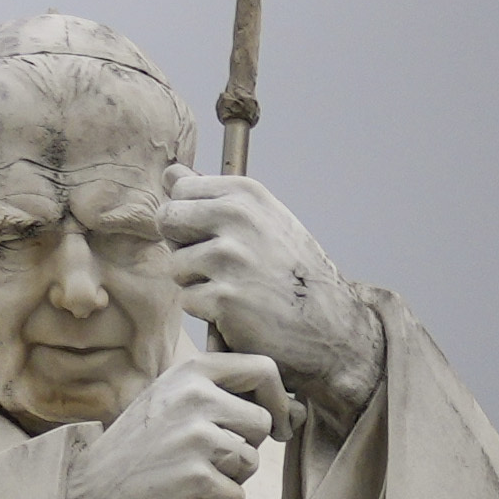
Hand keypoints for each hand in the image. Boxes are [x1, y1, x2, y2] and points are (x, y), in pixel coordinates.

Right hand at [62, 347, 287, 498]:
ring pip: (251, 461)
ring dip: (229, 479)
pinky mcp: (197, 477)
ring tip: (188, 479)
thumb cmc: (136, 458)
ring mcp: (195, 436)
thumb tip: (295, 411)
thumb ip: (222, 399)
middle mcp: (194, 397)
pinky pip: (237, 495)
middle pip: (261, 422)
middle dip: (243, 449)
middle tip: (203, 461)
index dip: (278, 401)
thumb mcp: (171, 407)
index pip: (263, 368)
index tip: (273, 425)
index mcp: (190, 373)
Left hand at [154, 176, 378, 422]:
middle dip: (183, 245)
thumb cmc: (293, 273)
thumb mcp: (263, 219)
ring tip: (236, 289)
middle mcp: (236, 217)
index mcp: (246, 193)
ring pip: (176, 265)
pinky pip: (188, 300)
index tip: (214, 233)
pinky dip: (208, 311)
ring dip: (198, 283)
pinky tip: (238, 312)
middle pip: (167, 221)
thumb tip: (170, 173)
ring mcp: (228, 258)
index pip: (180, 188)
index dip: (189, 216)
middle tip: (219, 265)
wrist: (330, 324)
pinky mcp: (223, 298)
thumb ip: (214, 196)